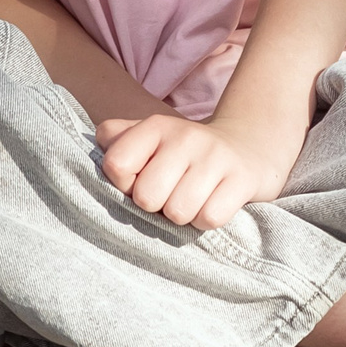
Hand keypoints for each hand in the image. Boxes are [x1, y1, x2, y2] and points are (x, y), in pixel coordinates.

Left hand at [95, 113, 294, 229]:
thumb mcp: (150, 137)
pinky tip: (212, 203)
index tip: (139, 181)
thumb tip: (97, 147)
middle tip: (169, 195)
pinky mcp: (242, 179)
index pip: (116, 165)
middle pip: (146, 197)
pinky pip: (209, 219)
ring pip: (178, 213)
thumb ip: (116, 138)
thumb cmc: (184, 152)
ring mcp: (216, 157)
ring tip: (191, 199)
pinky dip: (206, 220)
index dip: (122, 185)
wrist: (248, 146)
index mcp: (155, 126)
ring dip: (182, 215)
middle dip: (155, 205)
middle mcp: (185, 137)